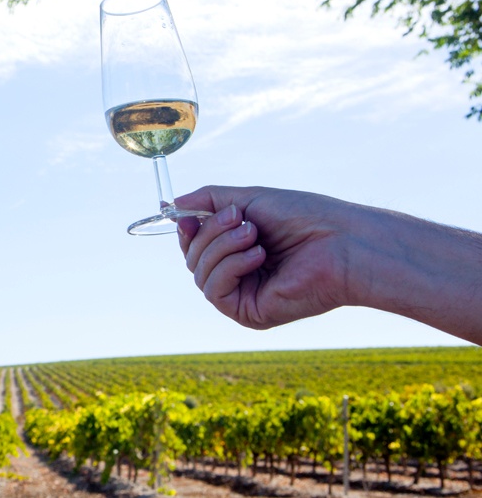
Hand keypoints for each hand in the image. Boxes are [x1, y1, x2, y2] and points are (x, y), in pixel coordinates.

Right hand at [174, 186, 358, 329]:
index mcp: (238, 250)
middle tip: (241, 218)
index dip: (188, 230)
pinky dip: (230, 266)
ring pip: (200, 273)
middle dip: (210, 233)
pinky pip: (214, 290)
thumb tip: (170, 205)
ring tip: (255, 234)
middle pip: (192, 257)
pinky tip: (258, 256)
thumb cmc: (304, 218)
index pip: (194, 245)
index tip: (188, 215)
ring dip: (222, 246)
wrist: (342, 242)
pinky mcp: (249, 313)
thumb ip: (208, 200)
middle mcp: (238, 275)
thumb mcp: (247, 199)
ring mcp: (243, 295)